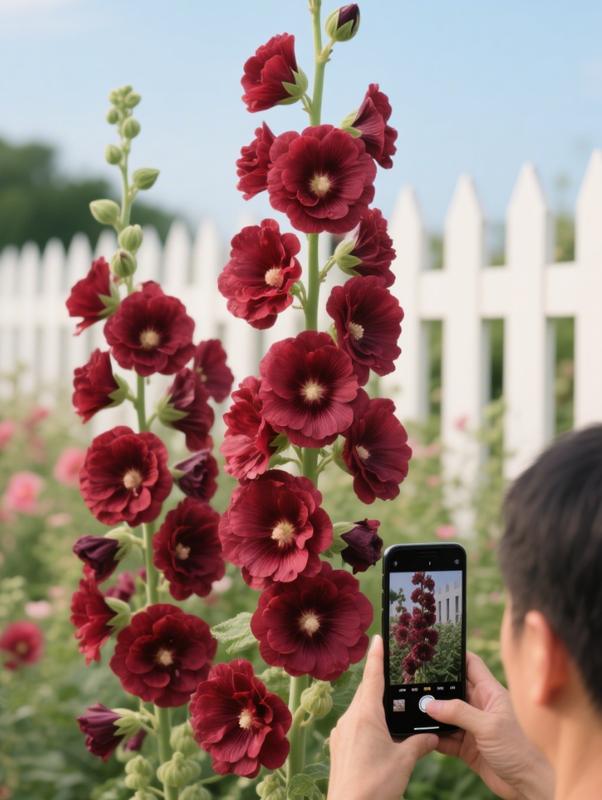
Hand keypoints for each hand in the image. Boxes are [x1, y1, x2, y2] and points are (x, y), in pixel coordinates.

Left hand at [327, 634, 436, 799]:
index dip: (377, 656)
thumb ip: (419, 744)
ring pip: (360, 709)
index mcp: (366, 715)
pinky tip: (378, 734)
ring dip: (373, 704)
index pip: (373, 677)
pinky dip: (367, 721)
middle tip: (391, 669)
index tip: (377, 637)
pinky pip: (354, 725)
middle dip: (378, 681)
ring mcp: (341, 733)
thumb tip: (432, 737)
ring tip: (389, 704)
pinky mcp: (338, 747)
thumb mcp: (404, 763)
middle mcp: (350, 719)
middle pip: (366, 691)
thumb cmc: (375, 786)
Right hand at [425, 652, 553, 799]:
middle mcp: (480, 706)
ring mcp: (472, 726)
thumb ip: (459, 712)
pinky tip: (421, 734)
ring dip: (432, 714)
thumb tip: (430, 704)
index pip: (471, 665)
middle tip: (413, 682)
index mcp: (490, 693)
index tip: (434, 650)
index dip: (455, 655)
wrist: (527, 785)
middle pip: (453, 689)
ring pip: (446, 714)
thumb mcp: (488, 726)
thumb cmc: (518, 750)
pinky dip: (434, 736)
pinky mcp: (467, 746)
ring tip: (412, 709)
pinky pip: (445, 737)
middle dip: (435, 687)